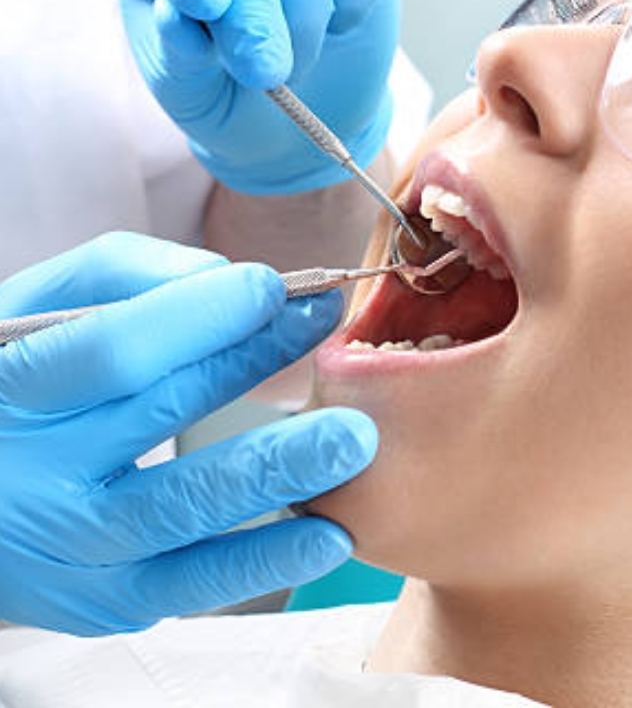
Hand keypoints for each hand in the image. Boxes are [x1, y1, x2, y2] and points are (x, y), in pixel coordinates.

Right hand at [0, 232, 377, 634]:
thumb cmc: (13, 382)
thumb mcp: (35, 309)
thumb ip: (121, 274)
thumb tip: (220, 276)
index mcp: (13, 389)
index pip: (115, 348)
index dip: (202, 314)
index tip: (275, 286)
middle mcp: (36, 475)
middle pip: (164, 414)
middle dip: (258, 362)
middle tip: (332, 329)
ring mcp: (72, 548)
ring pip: (187, 509)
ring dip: (280, 470)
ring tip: (355, 439)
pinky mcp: (107, 598)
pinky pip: (193, 583)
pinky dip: (265, 560)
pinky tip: (329, 534)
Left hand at [107, 0, 400, 193]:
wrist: (305, 112)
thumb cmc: (232, 93)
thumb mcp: (191, 92)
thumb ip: (177, 55)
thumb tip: (173, 16)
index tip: (202, 6)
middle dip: (253, 6)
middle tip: (265, 72)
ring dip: (304, 4)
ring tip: (299, 63)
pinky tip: (339, 28)